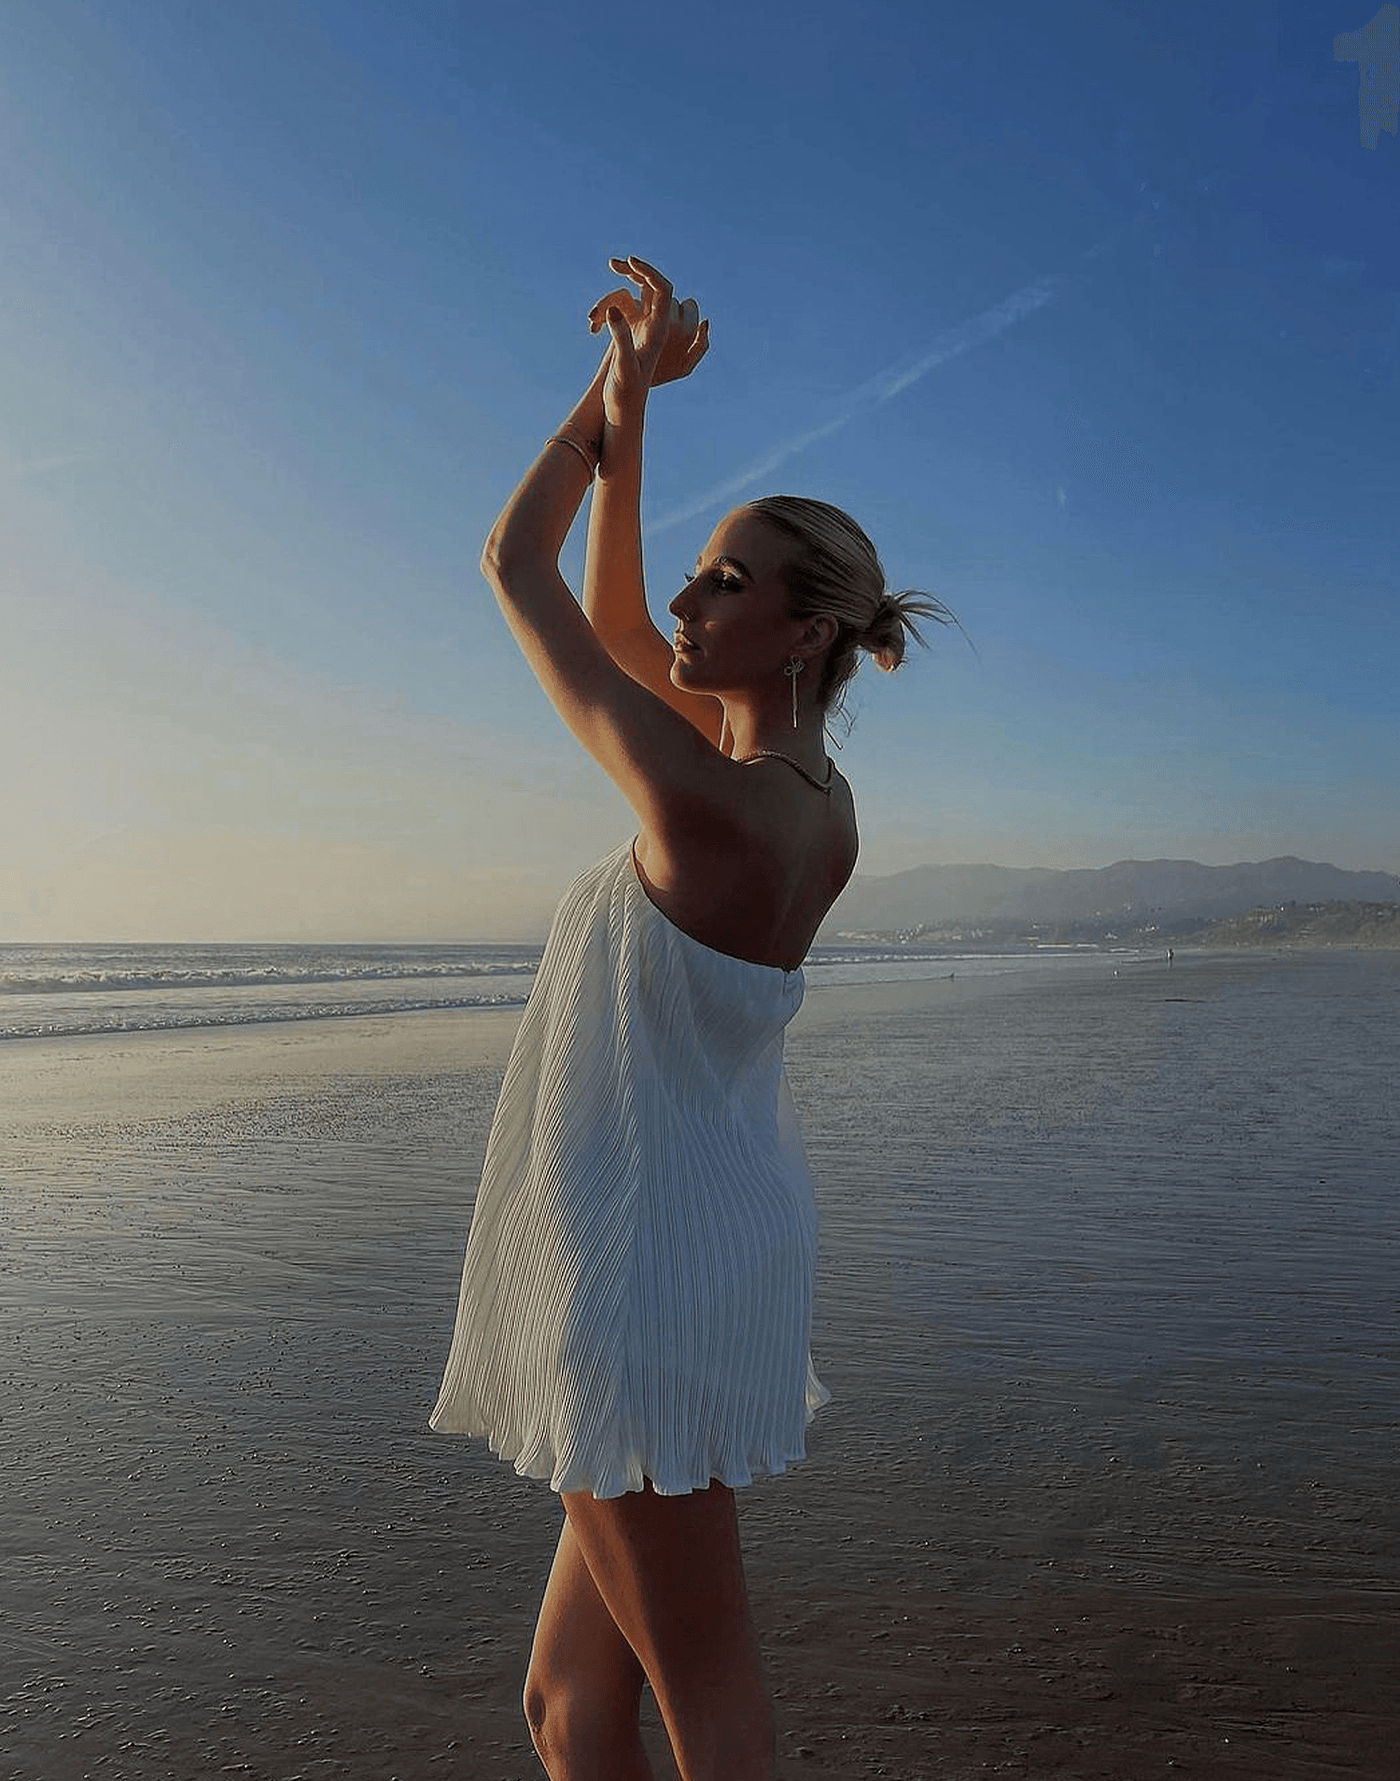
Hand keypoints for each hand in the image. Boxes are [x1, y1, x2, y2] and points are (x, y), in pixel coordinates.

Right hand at [589, 256, 708, 388]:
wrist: (623, 412)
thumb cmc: (625, 394)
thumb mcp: (623, 367)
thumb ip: (621, 338)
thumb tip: (614, 310)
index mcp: (659, 331)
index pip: (662, 290)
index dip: (649, 271)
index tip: (629, 261)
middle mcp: (654, 328)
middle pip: (652, 288)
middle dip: (634, 272)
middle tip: (612, 263)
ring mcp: (642, 331)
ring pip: (637, 297)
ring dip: (620, 289)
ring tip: (599, 299)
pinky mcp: (630, 336)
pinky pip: (626, 310)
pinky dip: (611, 306)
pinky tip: (593, 323)